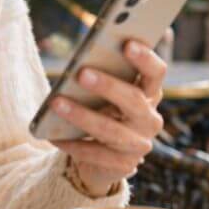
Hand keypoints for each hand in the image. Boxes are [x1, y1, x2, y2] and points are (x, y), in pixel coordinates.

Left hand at [48, 39, 166, 195]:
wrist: (102, 157)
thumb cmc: (101, 111)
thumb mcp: (104, 93)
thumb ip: (103, 75)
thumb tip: (81, 63)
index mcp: (149, 93)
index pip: (156, 72)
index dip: (145, 58)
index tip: (127, 43)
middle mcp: (150, 119)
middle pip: (133, 99)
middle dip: (107, 85)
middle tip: (81, 72)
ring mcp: (139, 144)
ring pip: (110, 129)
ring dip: (81, 115)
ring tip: (56, 103)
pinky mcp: (124, 165)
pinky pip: (96, 154)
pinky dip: (73, 144)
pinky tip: (52, 135)